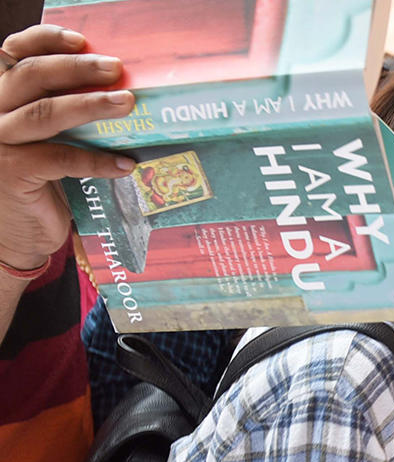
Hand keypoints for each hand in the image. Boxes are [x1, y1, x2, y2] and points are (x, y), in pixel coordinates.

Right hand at [0, 25, 136, 274]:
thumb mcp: (44, 138)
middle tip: (117, 68)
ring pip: (45, 113)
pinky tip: (126, 163)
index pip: (15, 55)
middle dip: (78, 68)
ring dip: (91, 105)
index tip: (82, 40)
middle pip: (32, 77)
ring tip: (127, 103)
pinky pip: (61, 159)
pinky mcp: (12, 172)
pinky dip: (98, 161)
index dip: (45, 41)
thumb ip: (60, 112)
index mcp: (0, 96)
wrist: (16, 233)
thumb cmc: (39, 180)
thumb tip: (115, 88)